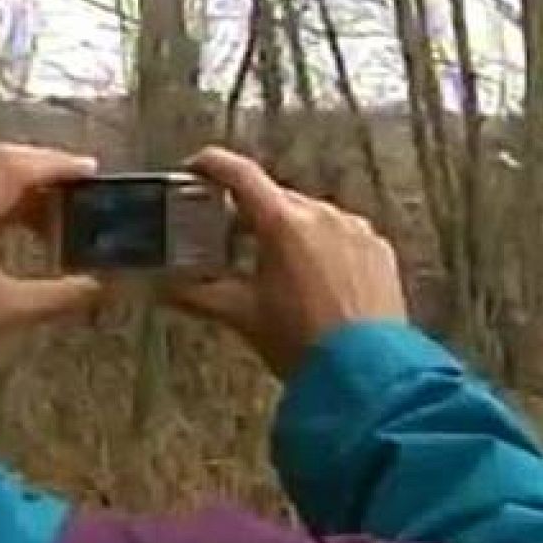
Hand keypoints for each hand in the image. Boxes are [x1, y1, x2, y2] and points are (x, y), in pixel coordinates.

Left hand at [0, 143, 102, 358]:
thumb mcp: (8, 311)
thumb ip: (60, 296)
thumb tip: (99, 285)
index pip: (16, 169)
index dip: (57, 165)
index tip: (89, 170)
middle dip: (42, 166)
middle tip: (75, 182)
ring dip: (19, 177)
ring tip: (50, 203)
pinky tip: (16, 219)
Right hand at [170, 147, 407, 377]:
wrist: (366, 376)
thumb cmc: (306, 345)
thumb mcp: (243, 316)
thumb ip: (197, 294)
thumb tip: (164, 287)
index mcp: (284, 223)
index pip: (239, 175)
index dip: (212, 166)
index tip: (197, 168)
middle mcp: (323, 216)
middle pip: (275, 199)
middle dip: (249, 215)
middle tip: (228, 238)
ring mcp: (356, 231)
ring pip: (310, 218)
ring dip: (288, 233)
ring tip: (274, 271)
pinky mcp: (378, 250)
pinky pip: (342, 236)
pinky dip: (323, 249)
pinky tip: (315, 282)